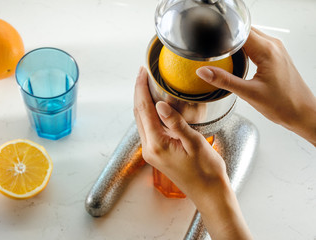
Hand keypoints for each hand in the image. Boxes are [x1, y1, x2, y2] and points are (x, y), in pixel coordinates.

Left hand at [133, 66, 251, 238]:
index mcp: (157, 144)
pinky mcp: (156, 153)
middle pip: (138, 113)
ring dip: (142, 102)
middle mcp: (149, 148)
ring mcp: (151, 152)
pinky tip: (154, 106)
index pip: (144, 109)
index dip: (141, 88)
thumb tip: (160, 105)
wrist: (209, 192)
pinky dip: (147, 113)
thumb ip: (176, 123)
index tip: (142, 72)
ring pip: (141, 121)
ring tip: (147, 85)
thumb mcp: (195, 143)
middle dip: (139, 92)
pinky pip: (147, 128)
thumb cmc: (206, 171)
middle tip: (143, 74)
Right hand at [197, 27, 315, 145]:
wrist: (302, 112)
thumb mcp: (248, 93)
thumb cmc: (283, 104)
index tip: (209, 44)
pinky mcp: (275, 56)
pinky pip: (256, 44)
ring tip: (222, 56)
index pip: (240, 32)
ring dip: (235, 44)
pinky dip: (244, 49)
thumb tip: (204, 71)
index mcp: (267, 51)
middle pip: (244, 32)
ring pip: (250, 37)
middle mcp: (273, 46)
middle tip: (212, 52)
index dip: (223, 36)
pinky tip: (236, 60)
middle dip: (227, 39)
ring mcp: (275, 50)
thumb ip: (224, 80)